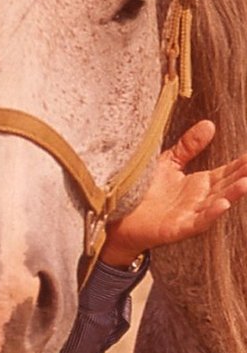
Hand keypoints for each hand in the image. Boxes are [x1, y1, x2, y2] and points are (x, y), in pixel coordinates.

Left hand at [102, 120, 246, 265]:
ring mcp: (190, 215)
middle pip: (226, 186)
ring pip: (216, 204)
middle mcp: (199, 199)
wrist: (118, 217)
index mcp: (200, 184)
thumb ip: (188, 146)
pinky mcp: (177, 228)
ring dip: (233, 194)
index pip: (227, 172)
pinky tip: (223, 204)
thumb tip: (209, 124)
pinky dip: (211, 214)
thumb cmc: (142, 191)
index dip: (241, 164)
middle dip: (242, 177)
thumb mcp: (167, 163)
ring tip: (246, 183)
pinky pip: (198, 222)